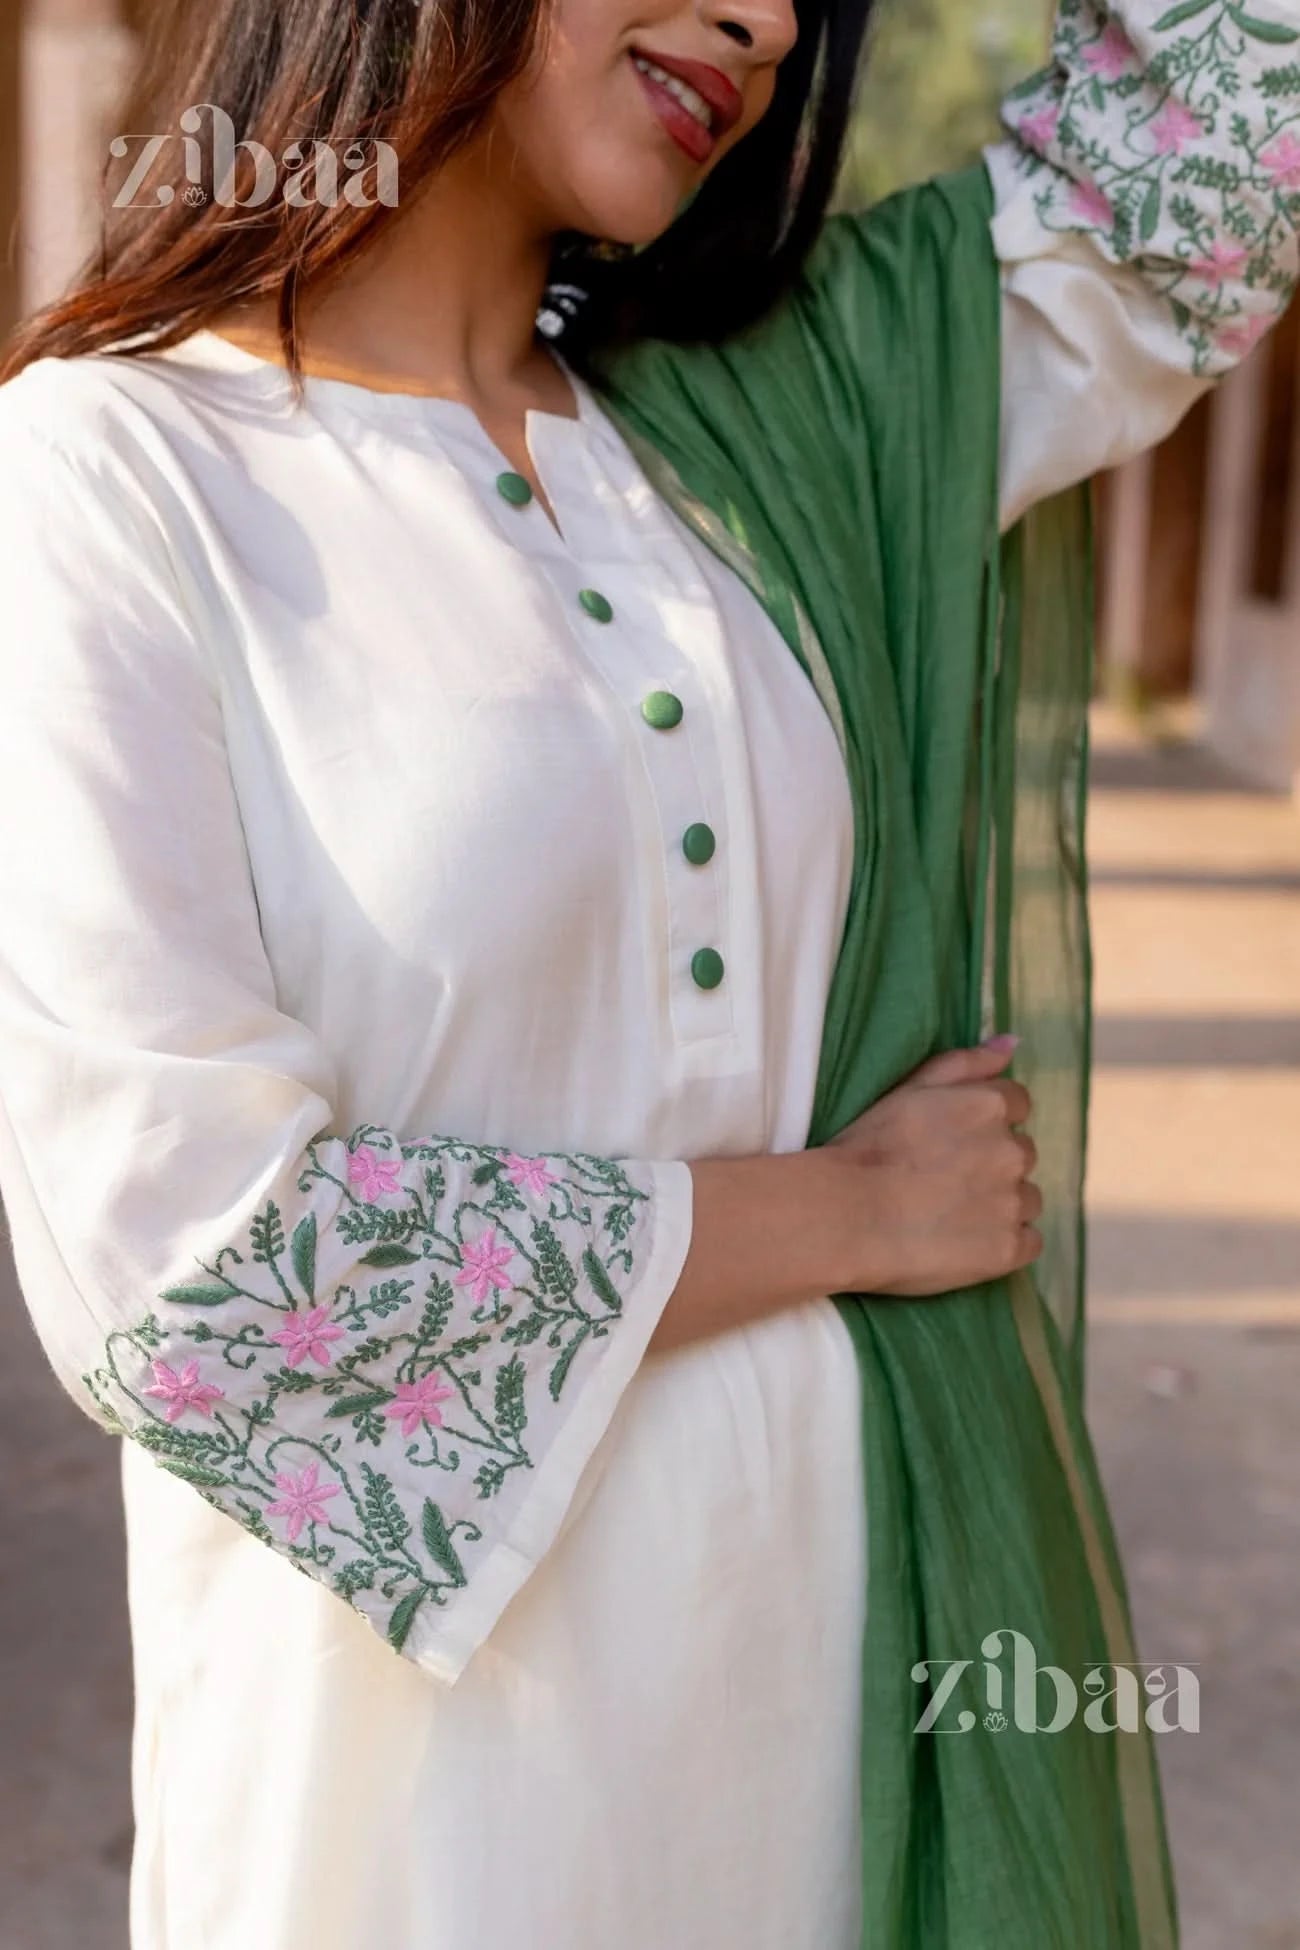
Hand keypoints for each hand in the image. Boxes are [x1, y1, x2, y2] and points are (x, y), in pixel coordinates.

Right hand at [825, 1037, 1043, 1297]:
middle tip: (943, 1180)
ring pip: (1027, 1198)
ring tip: (951, 1214)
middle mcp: (1012, 1151)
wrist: (846, 1215)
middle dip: (993, 1163)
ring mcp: (1013, 1203)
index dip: (984, 1124)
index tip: (952, 1142)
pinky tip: (967, 1242)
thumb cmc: (867, 1148)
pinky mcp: (1009, 1249)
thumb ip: (966, 1063)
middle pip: (1021, 1153)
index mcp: (990, 1106)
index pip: (1017, 1105)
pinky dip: (1005, 1243)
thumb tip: (1013, 1043)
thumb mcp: (909, 1089)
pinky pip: (1028, 1243)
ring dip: (1001, 1204)